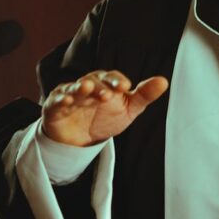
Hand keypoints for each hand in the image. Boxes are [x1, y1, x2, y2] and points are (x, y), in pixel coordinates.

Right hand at [41, 70, 168, 146]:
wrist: (82, 140)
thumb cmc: (106, 118)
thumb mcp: (128, 109)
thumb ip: (144, 95)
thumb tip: (164, 81)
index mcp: (106, 84)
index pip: (112, 78)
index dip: (117, 81)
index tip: (125, 87)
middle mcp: (88, 85)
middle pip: (93, 81)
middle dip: (100, 86)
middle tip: (107, 94)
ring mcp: (70, 95)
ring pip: (74, 87)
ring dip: (79, 87)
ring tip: (85, 88)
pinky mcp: (55, 107)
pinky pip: (56, 101)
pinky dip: (60, 99)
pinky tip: (66, 101)